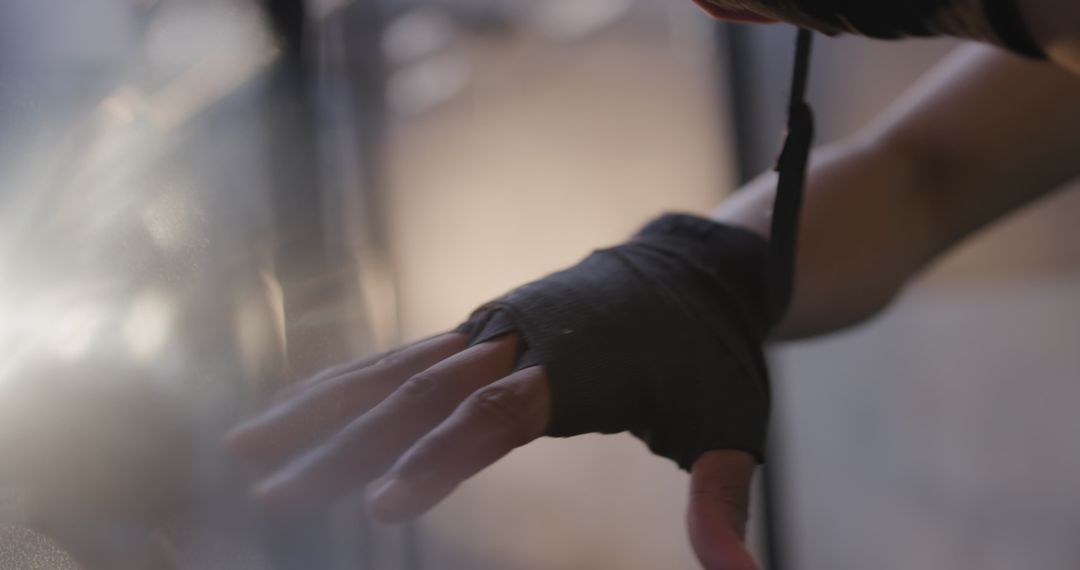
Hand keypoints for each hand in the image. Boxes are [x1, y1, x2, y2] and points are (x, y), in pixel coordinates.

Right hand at [226, 332, 758, 568]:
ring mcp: (491, 328)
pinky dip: (343, 382)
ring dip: (314, 408)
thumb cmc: (712, 357)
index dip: (435, 459)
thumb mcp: (729, 427)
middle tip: (268, 496)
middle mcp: (518, 340)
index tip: (376, 506)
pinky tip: (298, 409)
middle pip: (417, 396)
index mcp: (577, 368)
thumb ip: (721, 502)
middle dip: (340, 448)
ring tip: (245, 446)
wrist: (697, 271)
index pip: (493, 417)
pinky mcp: (478, 327)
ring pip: (389, 369)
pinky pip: (399, 356)